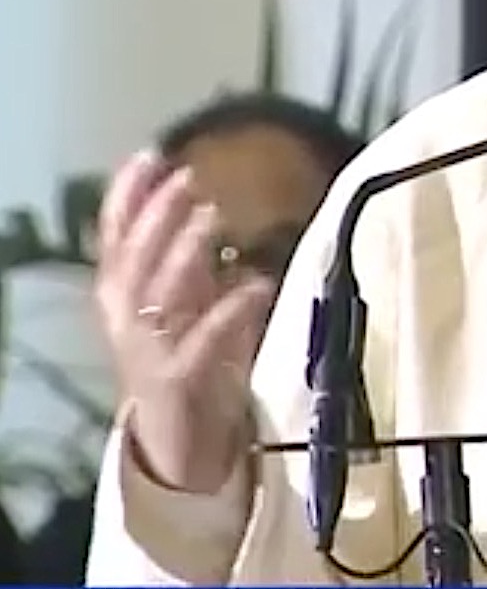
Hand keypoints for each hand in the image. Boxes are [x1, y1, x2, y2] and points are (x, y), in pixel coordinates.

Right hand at [94, 149, 275, 493]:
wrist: (181, 447)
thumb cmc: (190, 368)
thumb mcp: (190, 307)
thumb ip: (196, 266)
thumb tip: (206, 211)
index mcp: (123, 298)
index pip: (115, 238)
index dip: (127, 196)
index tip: (150, 154)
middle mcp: (125, 320)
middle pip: (131, 259)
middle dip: (156, 215)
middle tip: (187, 178)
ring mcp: (146, 351)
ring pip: (156, 295)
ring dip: (183, 252)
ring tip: (213, 216)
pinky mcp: (176, 381)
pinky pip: (202, 340)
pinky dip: (229, 310)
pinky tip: (257, 285)